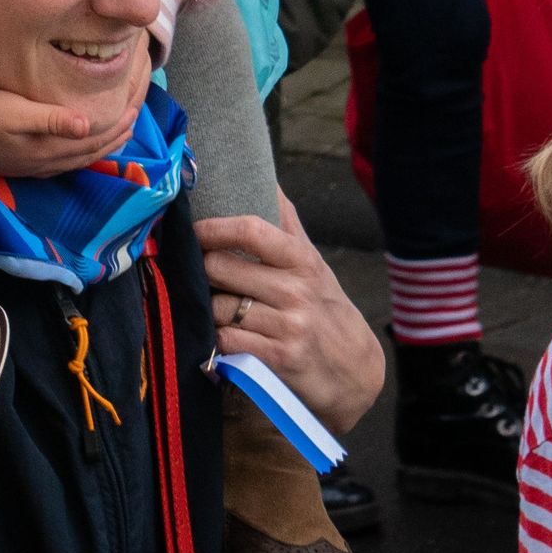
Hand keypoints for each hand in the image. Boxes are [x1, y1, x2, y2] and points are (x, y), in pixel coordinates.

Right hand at [0, 65, 145, 178]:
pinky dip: (81, 156)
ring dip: (100, 149)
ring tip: (118, 136)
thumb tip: (88, 125)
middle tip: (135, 120)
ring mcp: (33, 167)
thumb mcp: (17, 111)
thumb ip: (52, 119)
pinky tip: (81, 150)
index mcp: (48, 148)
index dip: (116, 127)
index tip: (135, 110)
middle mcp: (45, 163)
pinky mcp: (21, 166)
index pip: (93, 141)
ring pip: (77, 161)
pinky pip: (63, 164)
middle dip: (115, 138)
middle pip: (89, 154)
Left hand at [195, 192, 386, 432]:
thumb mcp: (314, 264)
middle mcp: (296, 290)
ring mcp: (288, 326)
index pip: (250, 229)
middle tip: (203, 275)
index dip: (214, 227)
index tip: (196, 231)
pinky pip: (226, 340)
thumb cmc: (326, 309)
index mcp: (302, 260)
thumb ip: (287, 225)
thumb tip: (267, 181)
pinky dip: (219, 338)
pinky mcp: (278, 358)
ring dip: (209, 309)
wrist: (356, 371)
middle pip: (220, 267)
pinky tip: (228, 335)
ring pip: (218, 307)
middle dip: (204, 272)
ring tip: (217, 308)